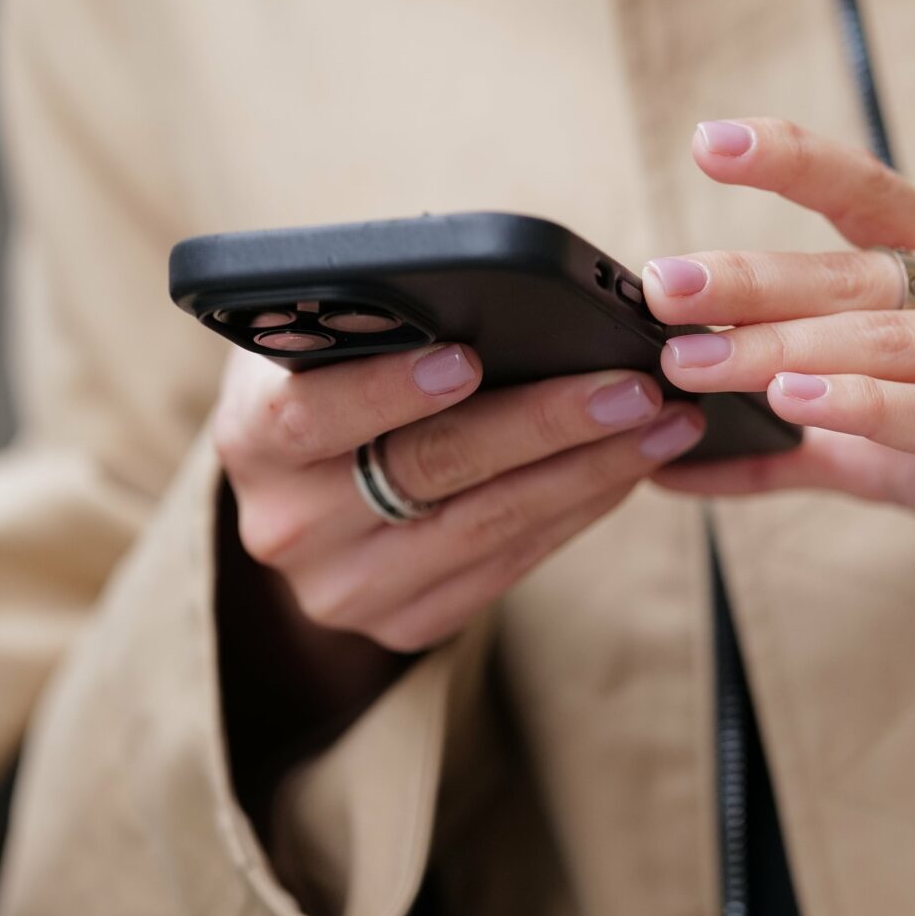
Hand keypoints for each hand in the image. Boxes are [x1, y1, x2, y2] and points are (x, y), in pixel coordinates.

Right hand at [213, 345, 705, 650]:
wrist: (300, 505)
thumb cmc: (324, 383)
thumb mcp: (314, 342)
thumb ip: (366, 318)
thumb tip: (484, 288)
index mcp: (250, 437)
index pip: (311, 413)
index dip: (387, 387)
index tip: (469, 356)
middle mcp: (287, 525)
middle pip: (429, 470)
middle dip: (543, 423)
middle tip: (632, 386)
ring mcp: (345, 589)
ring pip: (485, 526)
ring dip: (589, 471)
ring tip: (664, 422)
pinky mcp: (402, 627)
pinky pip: (507, 567)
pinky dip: (576, 511)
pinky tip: (629, 467)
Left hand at [644, 117, 914, 605]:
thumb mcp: (909, 436)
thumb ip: (796, 444)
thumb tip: (674, 466)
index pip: (868, 193)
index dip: (791, 161)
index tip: (708, 141)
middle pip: (856, 275)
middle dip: (750, 278)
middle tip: (663, 285)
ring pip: (890, 340)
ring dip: (784, 349)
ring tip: (699, 360)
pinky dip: (870, 407)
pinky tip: (802, 402)